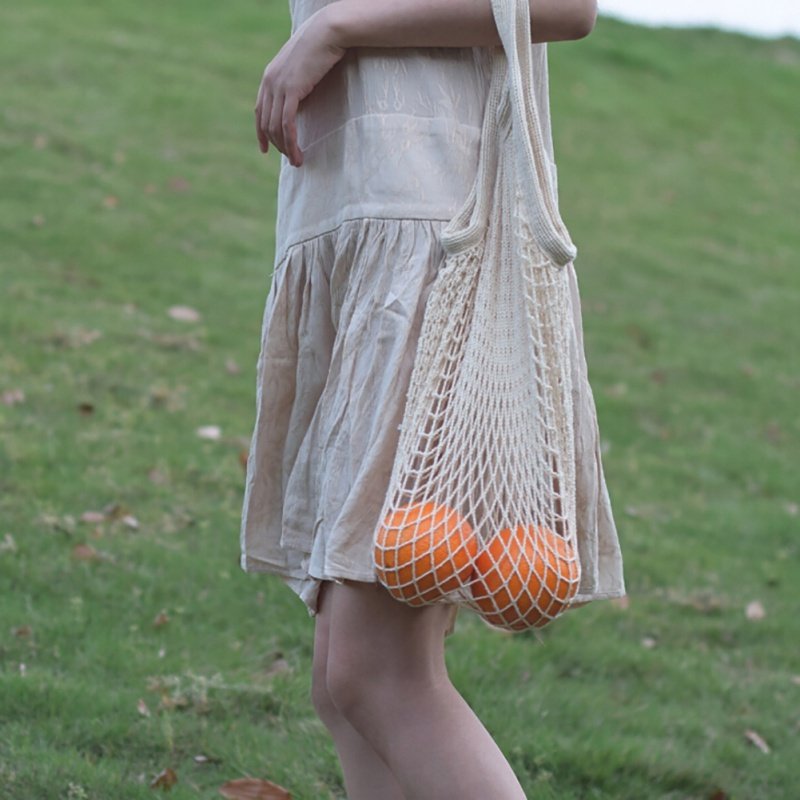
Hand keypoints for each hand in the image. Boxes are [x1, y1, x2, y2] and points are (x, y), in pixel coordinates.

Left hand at [255, 8, 345, 166]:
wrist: (328, 32)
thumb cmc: (321, 48)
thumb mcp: (303, 68)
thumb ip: (297, 84)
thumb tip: (301, 101)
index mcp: (270, 76)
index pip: (260, 111)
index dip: (261, 132)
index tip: (265, 149)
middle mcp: (270, 82)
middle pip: (266, 123)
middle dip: (277, 145)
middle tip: (292, 159)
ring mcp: (278, 86)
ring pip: (276, 127)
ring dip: (286, 148)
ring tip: (297, 162)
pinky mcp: (291, 90)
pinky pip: (287, 123)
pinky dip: (291, 141)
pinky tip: (298, 153)